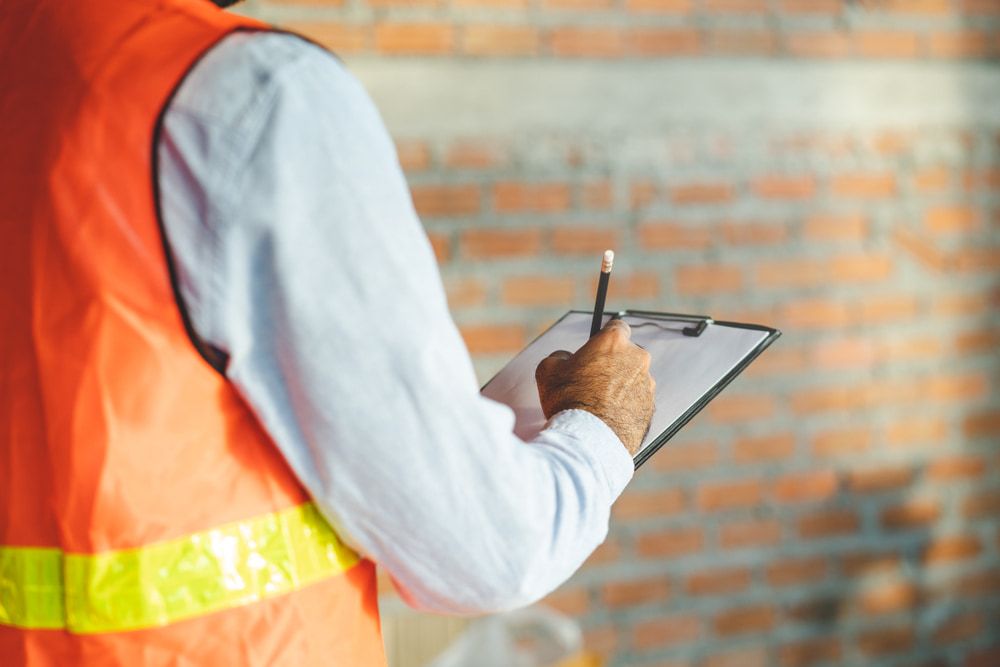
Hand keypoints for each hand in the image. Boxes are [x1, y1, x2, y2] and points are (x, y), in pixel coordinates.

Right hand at [535, 319, 654, 454]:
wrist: (589, 438)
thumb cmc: (568, 400)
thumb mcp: (549, 370)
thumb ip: (560, 356)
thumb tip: (565, 358)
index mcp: (614, 342)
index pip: (616, 326)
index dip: (604, 337)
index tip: (596, 346)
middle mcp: (637, 358)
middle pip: (627, 353)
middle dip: (612, 362)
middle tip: (592, 378)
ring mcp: (647, 384)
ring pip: (633, 378)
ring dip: (620, 385)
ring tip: (599, 403)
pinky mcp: (650, 407)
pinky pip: (637, 400)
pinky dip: (626, 405)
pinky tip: (608, 416)